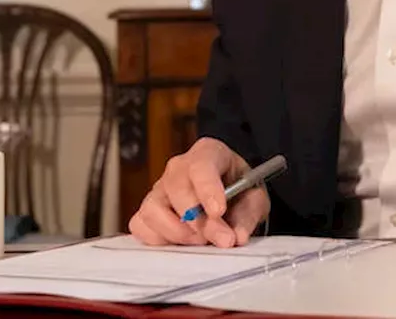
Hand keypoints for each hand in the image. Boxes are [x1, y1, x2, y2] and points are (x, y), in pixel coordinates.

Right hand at [127, 137, 269, 247]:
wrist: (231, 197)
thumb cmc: (241, 192)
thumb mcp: (254, 200)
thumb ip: (247, 216)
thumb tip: (236, 236)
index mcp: (209, 153)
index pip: (201, 165)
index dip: (207, 189)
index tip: (218, 211)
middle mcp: (179, 168)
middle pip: (175, 187)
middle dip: (197, 219)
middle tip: (220, 237)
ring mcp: (160, 189)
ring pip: (152, 208)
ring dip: (176, 231)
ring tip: (201, 240)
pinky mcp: (148, 211)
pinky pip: (140, 225)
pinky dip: (158, 239)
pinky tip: (181, 242)